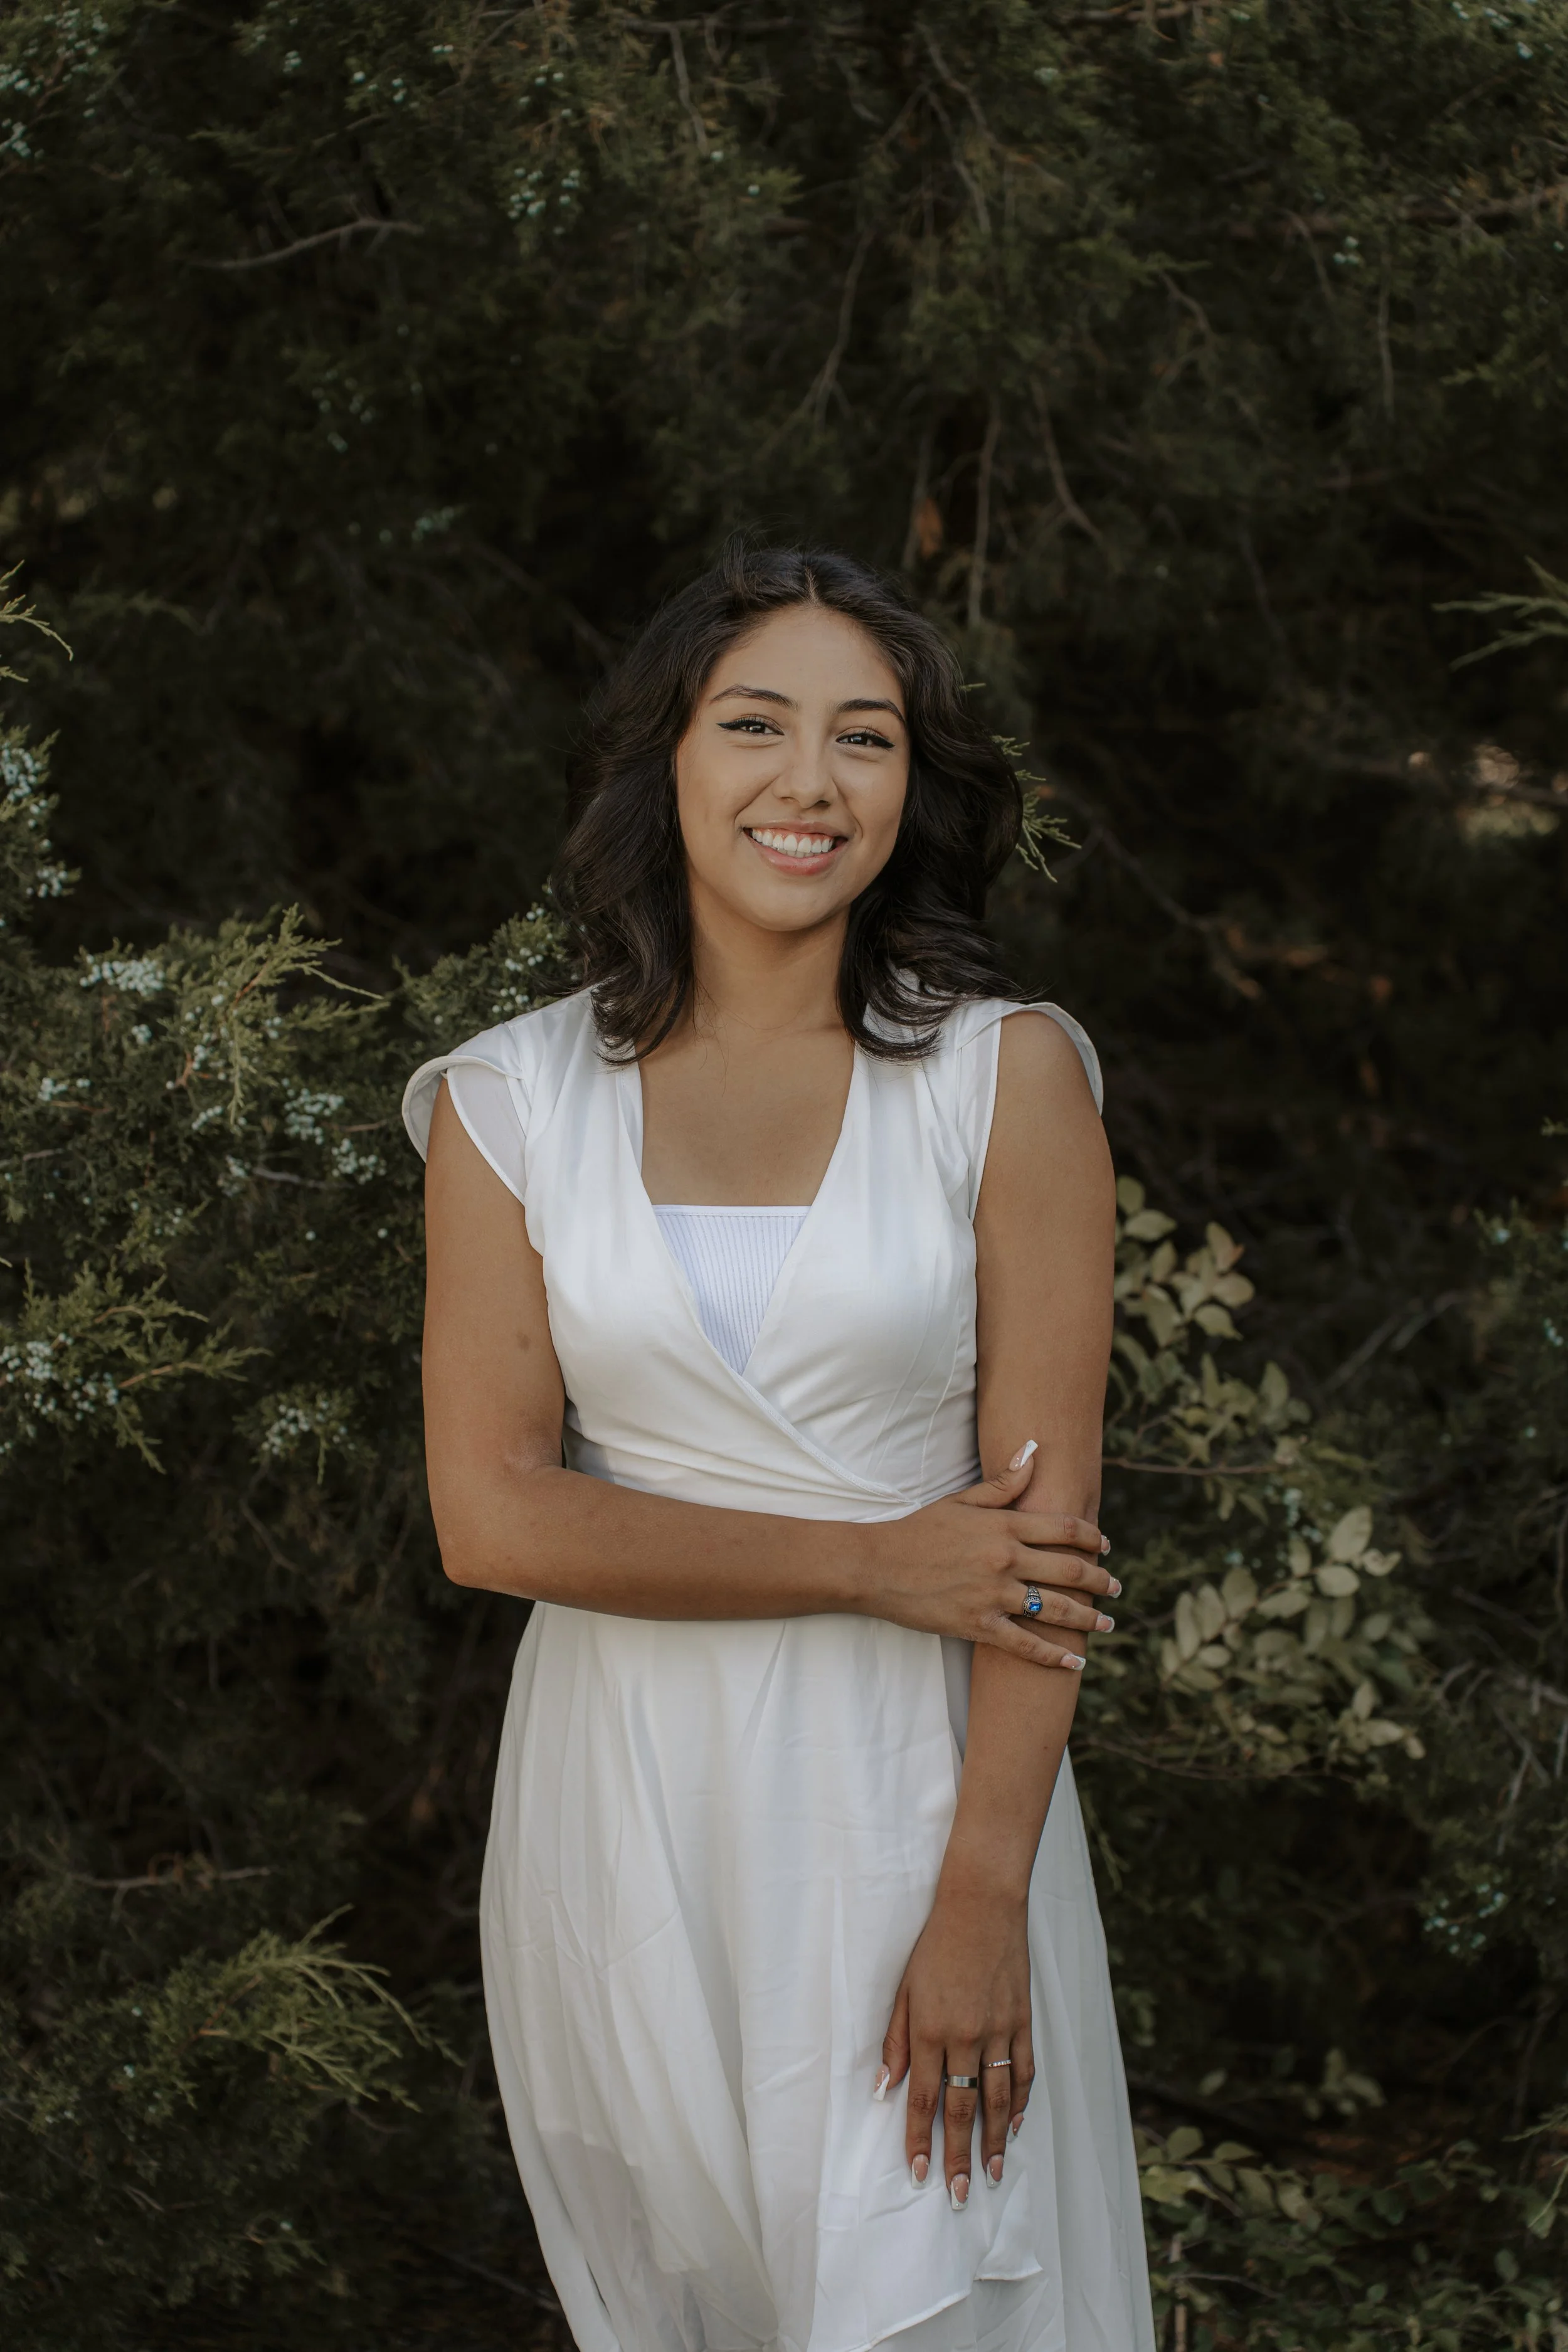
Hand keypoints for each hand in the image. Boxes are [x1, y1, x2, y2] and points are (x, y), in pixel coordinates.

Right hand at [859, 1446, 1118, 1668]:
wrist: (877, 1566)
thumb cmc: (919, 1530)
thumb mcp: (960, 1501)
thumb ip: (1002, 1483)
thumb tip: (1033, 1452)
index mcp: (1003, 1526)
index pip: (1064, 1528)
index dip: (1092, 1536)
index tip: (1106, 1544)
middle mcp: (1005, 1560)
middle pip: (1070, 1570)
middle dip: (1101, 1580)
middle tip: (1117, 1587)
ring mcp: (993, 1595)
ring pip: (1056, 1609)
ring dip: (1089, 1617)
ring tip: (1107, 1621)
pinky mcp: (978, 1624)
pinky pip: (1026, 1644)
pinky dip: (1054, 1654)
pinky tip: (1075, 1660)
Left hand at [876, 1879, 1032, 2206]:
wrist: (981, 1904)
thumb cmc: (935, 1945)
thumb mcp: (905, 1989)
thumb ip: (896, 2041)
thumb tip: (884, 2089)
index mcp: (930, 2030)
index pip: (922, 2099)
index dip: (920, 2140)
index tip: (920, 2174)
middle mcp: (965, 2036)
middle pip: (961, 2108)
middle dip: (959, 2155)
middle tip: (959, 2194)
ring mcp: (998, 2030)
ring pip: (997, 2098)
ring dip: (994, 2141)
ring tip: (992, 2174)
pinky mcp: (1022, 2020)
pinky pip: (1024, 2071)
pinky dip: (1021, 2102)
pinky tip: (1015, 2126)